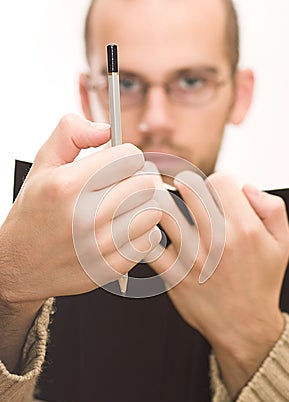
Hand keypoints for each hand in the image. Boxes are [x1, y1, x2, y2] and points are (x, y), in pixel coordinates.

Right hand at [0, 115, 161, 305]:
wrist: (18, 264)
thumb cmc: (33, 214)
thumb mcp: (42, 164)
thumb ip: (71, 133)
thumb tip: (106, 129)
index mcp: (68, 185)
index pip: (130, 157)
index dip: (126, 157)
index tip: (119, 164)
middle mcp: (84, 216)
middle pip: (146, 184)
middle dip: (136, 179)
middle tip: (122, 185)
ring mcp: (98, 246)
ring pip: (152, 212)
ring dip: (142, 206)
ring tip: (123, 208)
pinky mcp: (109, 268)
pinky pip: (149, 241)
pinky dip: (142, 233)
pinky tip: (123, 229)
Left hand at [149, 172, 288, 396]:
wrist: (244, 325)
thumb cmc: (260, 282)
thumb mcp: (282, 243)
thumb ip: (272, 207)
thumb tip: (246, 187)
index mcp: (244, 229)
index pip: (219, 180)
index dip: (217, 183)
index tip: (215, 194)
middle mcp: (217, 240)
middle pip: (187, 187)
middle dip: (187, 186)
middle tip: (187, 195)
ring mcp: (192, 257)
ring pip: (163, 210)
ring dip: (162, 204)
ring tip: (166, 207)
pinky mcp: (172, 273)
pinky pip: (147, 245)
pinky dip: (145, 233)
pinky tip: (152, 232)